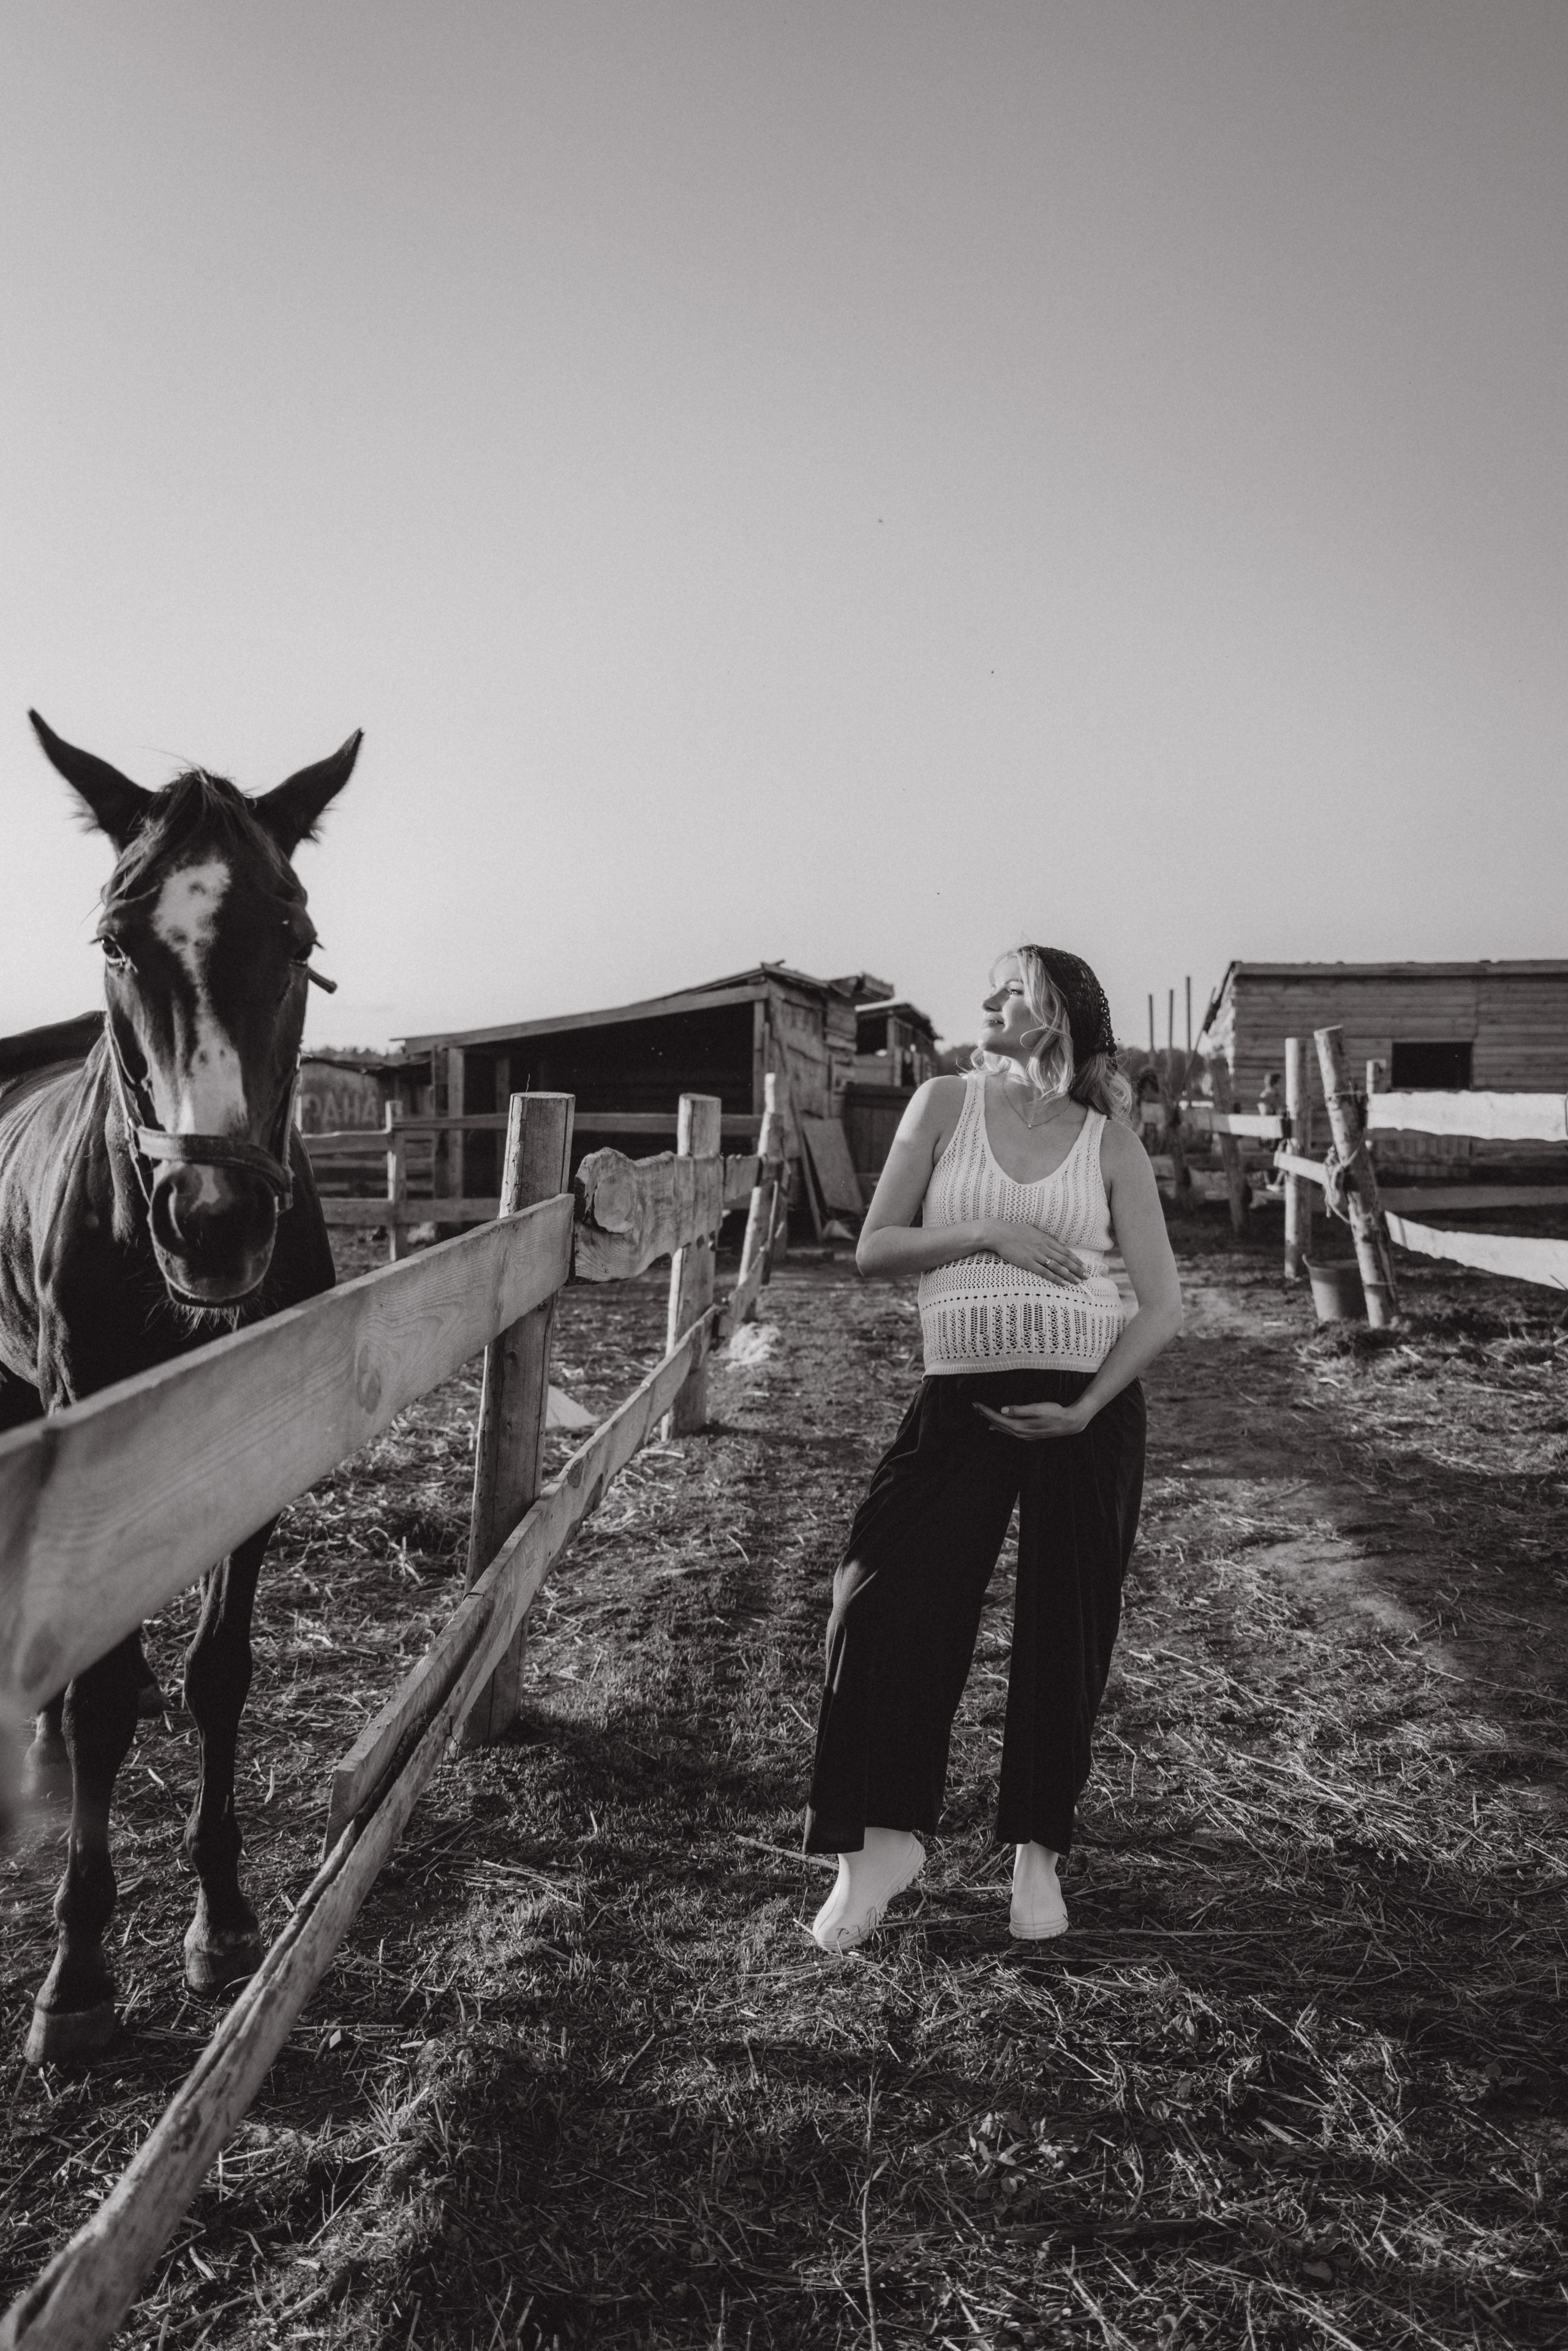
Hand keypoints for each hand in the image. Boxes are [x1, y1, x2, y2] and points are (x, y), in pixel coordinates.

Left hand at [973, 1399, 1092, 1441]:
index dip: (986, 1411)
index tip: (976, 1404)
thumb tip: (1002, 1409)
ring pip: (1003, 1429)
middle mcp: (1020, 1433)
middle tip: (974, 1407)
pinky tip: (997, 1426)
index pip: (998, 1417)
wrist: (1069, 1423)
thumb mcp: (1037, 1408)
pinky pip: (1009, 1431)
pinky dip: (1001, 1427)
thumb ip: (1019, 1409)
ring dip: (992, 1421)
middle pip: (998, 1424)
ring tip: (981, 1415)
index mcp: (1020, 1426)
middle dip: (985, 1415)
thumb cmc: (1055, 1413)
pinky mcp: (1029, 1434)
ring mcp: (1024, 1435)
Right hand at [981, 1219, 1087, 1285]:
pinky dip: (1056, 1278)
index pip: (1065, 1251)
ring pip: (1058, 1267)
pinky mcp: (1028, 1262)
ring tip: (1078, 1281)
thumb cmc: (1013, 1231)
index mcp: (1045, 1239)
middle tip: (1086, 1276)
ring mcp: (1037, 1255)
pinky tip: (1063, 1283)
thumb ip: (1042, 1238)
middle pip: (1065, 1260)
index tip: (1083, 1266)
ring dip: (1070, 1275)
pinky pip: (1045, 1272)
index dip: (1076, 1259)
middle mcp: (1044, 1247)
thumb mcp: (1031, 1231)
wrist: (999, 1233)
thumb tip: (1049, 1242)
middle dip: (1077, 1269)